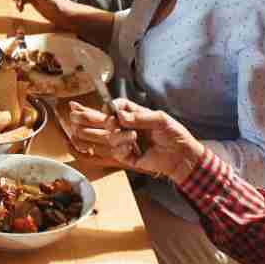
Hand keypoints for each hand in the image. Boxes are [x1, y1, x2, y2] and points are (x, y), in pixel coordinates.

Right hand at [67, 100, 205, 183]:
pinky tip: (132, 147)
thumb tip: (120, 116)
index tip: (110, 111)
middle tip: (83, 116)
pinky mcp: (126, 156)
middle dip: (90, 118)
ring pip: (106, 137)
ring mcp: (125, 141)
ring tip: (132, 137)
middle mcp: (126, 127)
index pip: (115, 107)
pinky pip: (115, 151)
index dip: (109, 107)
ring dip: (116, 136)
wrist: (182, 156)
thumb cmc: (174, 135)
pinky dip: (122, 148)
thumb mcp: (161, 120)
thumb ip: (140, 117)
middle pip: (102, 121)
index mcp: (134, 115)